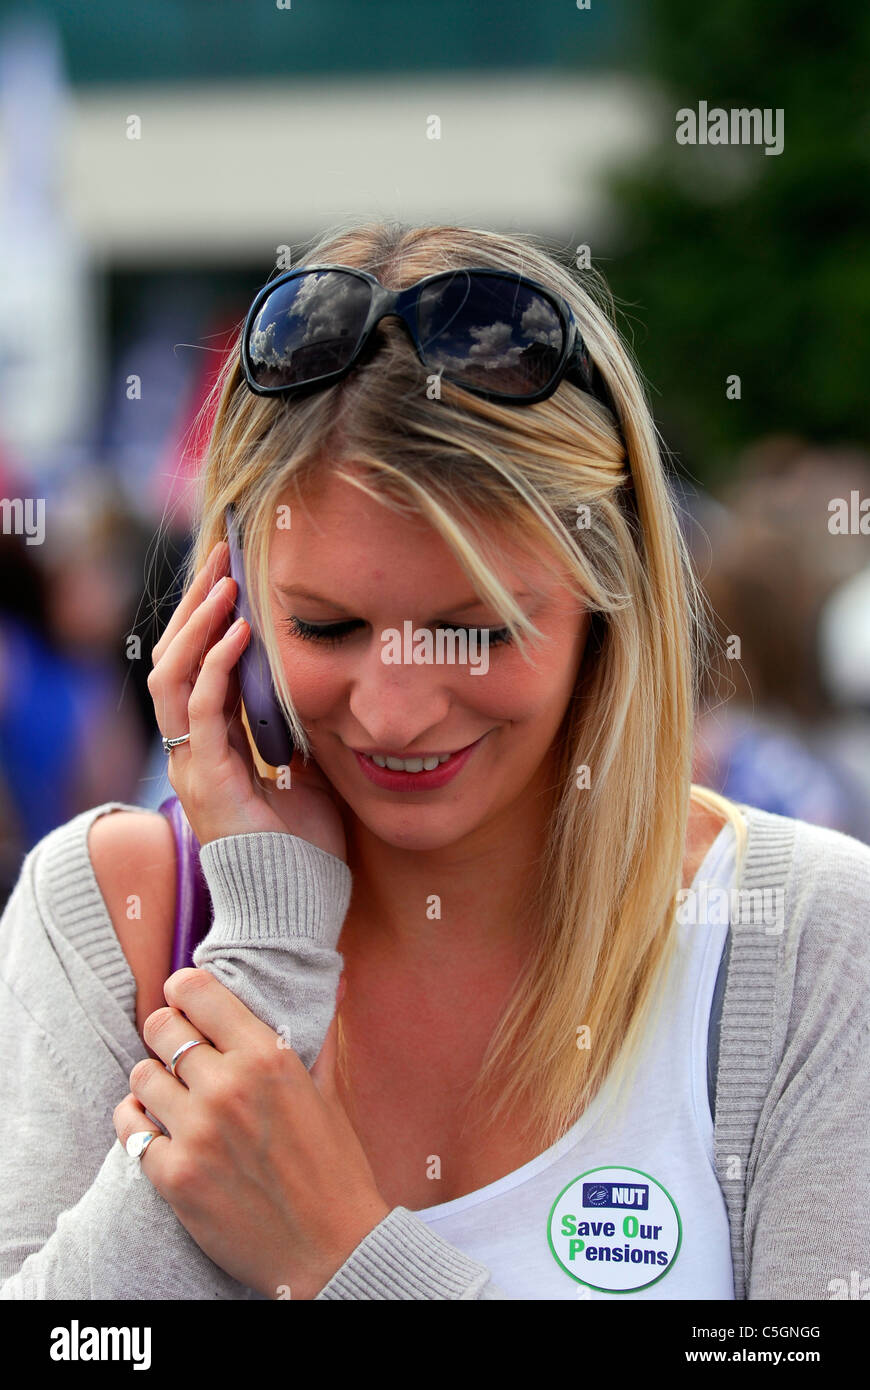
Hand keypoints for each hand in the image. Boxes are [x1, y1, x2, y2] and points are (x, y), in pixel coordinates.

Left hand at [113, 967, 391, 1299]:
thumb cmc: (335, 1169)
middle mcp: (228, 1087)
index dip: (183, 989)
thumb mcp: (329, 1094)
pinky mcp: (174, 1177)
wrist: (332, 1249)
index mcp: (268, 1056)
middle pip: (160, 1027)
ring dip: (153, 1081)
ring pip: (141, 1075)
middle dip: (165, 1032)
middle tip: (177, 1049)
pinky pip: (129, 1128)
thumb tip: (337, 983)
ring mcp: (197, 1132)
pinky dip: (137, 1122)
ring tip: (173, 1095)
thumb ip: (319, 1037)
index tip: (183, 998)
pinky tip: (156, 1126)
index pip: (197, 990)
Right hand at [148, 539, 345, 858]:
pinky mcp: (209, 780)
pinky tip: (240, 634)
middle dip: (196, 604)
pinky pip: (202, 711)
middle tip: (223, 554)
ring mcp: (194, 766)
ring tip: (226, 583)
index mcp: (212, 747)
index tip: (232, 571)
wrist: (297, 907)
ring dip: (198, 625)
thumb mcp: (307, 773)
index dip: (207, 617)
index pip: (195, 666)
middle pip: (174, 660)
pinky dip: (218, 667)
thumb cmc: (304, 849)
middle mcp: (192, 751)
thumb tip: (320, 689)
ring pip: (173, 677)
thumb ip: (297, 731)